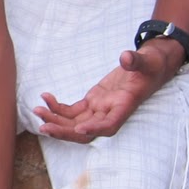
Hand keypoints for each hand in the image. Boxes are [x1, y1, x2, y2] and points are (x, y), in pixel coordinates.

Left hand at [34, 40, 182, 142]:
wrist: (148, 67)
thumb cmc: (150, 66)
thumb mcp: (146, 62)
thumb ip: (136, 61)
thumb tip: (127, 57)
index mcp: (124, 107)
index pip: (109, 125)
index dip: (94, 129)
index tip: (79, 129)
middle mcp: (110, 113)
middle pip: (85, 131)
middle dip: (64, 131)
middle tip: (44, 127)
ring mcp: (99, 110)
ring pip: (74, 123)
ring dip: (55, 120)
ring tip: (37, 110)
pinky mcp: (92, 103)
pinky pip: (72, 111)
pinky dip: (57, 106)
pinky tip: (45, 96)